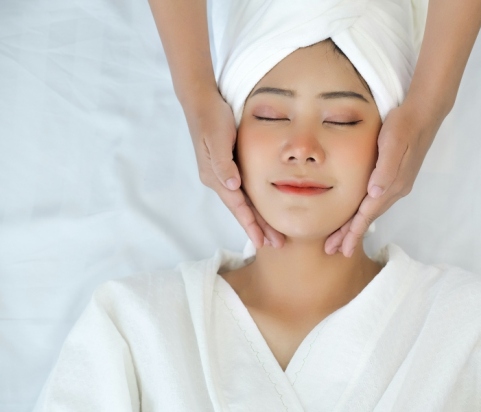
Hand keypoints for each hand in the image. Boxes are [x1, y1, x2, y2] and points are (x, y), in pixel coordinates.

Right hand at [185, 91, 284, 248]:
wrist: (201, 101)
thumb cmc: (211, 117)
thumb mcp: (217, 137)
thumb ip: (223, 162)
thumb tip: (232, 185)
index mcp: (215, 176)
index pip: (237, 206)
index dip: (250, 224)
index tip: (262, 242)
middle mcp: (219, 179)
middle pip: (242, 209)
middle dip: (258, 228)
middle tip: (276, 245)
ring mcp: (223, 174)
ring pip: (244, 203)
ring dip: (258, 219)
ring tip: (273, 235)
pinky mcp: (229, 167)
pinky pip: (244, 191)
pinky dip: (254, 204)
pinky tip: (264, 211)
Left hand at [324, 102, 439, 256]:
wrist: (423, 114)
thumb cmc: (404, 125)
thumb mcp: (393, 143)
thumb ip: (385, 168)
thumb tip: (375, 192)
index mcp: (393, 183)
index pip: (368, 213)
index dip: (354, 231)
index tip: (342, 249)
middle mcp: (396, 188)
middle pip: (368, 217)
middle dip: (351, 234)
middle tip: (334, 250)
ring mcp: (397, 183)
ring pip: (372, 210)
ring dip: (356, 225)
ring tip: (341, 239)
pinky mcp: (395, 177)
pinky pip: (376, 201)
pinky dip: (364, 212)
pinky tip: (357, 215)